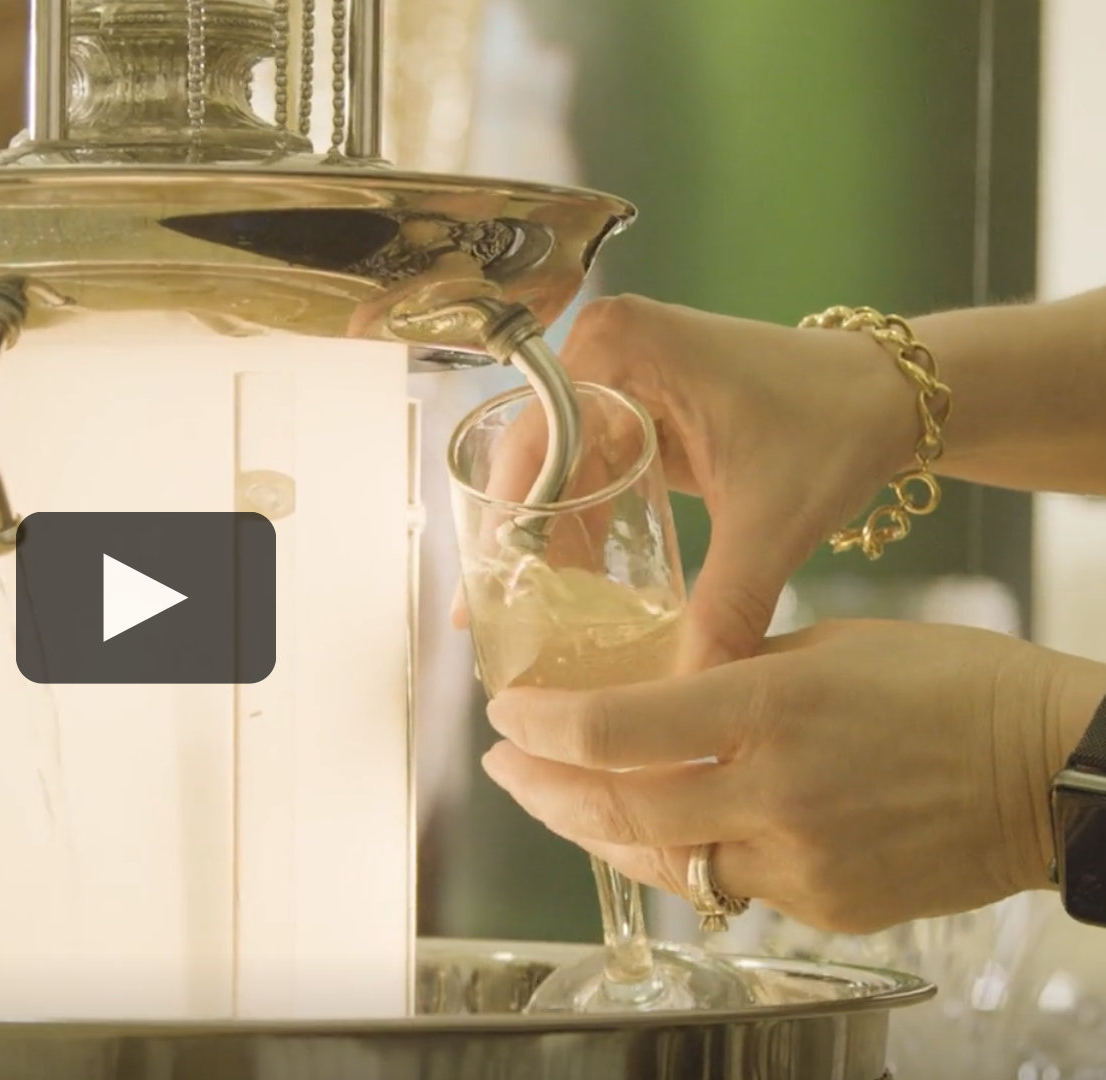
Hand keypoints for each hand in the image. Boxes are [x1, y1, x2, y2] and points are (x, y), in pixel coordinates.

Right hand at [456, 296, 921, 669]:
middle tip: (490, 626)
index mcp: (620, 347)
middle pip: (529, 460)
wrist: (891, 394)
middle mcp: (602, 347)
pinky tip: (576, 588)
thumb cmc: (838, 426)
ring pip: (551, 471)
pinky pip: (584, 469)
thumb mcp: (774, 520)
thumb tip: (691, 695)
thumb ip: (726, 606)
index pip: (533, 445)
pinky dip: (581, 527)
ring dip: (545, 543)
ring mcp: (614, 372)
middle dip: (515, 546)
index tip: (481, 602)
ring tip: (528, 621)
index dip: (503, 528)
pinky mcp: (633, 401)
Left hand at [479, 619, 1105, 932]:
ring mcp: (800, 860)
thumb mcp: (830, 643)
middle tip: (502, 767)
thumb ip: (733, 671)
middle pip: (615, 808)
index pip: (613, 729)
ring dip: (596, 831)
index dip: (540, 726)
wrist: (1054, 768)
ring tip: (559, 800)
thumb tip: (655, 687)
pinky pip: (728, 887)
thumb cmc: (950, 683)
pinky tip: (660, 828)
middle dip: (540, 789)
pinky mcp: (826, 906)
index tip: (505, 711)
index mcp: (770, 706)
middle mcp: (773, 792)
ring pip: (661, 860)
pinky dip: (685, 855)